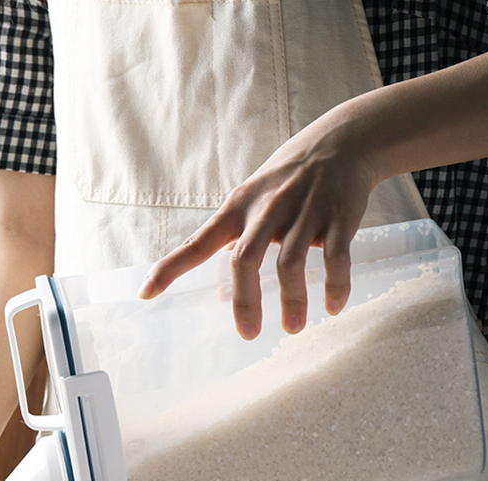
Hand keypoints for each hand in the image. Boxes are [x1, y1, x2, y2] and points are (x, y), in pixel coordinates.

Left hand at [139, 109, 374, 338]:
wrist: (342, 140)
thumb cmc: (285, 181)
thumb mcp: (250, 200)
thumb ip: (234, 241)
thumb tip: (223, 293)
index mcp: (236, 209)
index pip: (196, 243)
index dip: (169, 268)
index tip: (145, 293)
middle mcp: (265, 210)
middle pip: (244, 260)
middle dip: (245, 302)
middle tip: (248, 334)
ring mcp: (303, 212)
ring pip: (290, 263)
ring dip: (293, 301)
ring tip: (293, 327)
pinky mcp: (339, 216)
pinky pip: (336, 257)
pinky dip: (335, 286)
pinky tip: (333, 307)